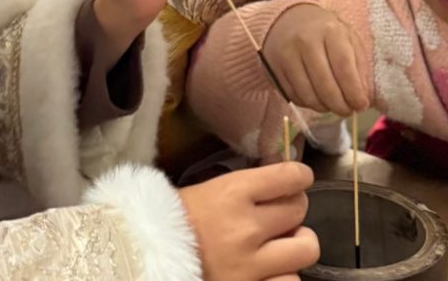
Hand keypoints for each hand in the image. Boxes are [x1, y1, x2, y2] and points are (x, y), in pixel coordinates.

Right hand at [180, 162, 320, 280]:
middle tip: (279, 216)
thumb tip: (283, 185)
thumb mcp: (207, 190)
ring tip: (281, 248)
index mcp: (233, 193)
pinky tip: (269, 272)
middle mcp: (246, 228)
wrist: (142, 257)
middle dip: (292, 210)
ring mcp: (249, 266)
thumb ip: (246, 188)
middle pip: (300, 209)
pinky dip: (284, 277)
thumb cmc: (172, 220)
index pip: (290, 177)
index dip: (300, 177)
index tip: (298, 180)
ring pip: (306, 249)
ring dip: (296, 247)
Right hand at [262, 4, 368, 115]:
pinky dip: (308, 104)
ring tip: (333, 105)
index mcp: (330, 31)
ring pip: (308, 95)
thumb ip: (358, 65)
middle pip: (325, 85)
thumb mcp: (348, 38)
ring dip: (324, 108)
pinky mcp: (275, 69)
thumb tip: (362, 97)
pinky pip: (294, 96)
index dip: (354, 91)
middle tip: (348, 111)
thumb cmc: (325, 31)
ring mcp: (287, 55)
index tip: (361, 106)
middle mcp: (306, 41)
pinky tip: (317, 99)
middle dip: (340, 105)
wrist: (287, 20)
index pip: (343, 66)